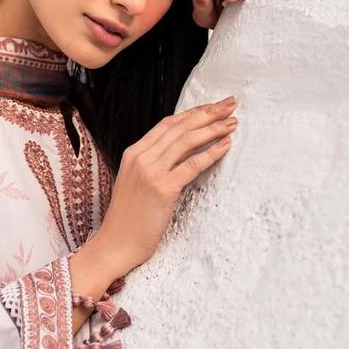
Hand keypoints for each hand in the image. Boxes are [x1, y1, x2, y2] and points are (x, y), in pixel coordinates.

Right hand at [91, 95, 238, 275]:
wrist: (116, 243)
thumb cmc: (128, 218)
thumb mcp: (135, 182)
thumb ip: (151, 164)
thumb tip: (178, 153)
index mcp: (133, 153)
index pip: (167, 124)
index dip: (192, 113)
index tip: (211, 106)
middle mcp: (141, 157)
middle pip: (179, 127)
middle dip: (207, 113)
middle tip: (229, 105)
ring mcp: (150, 172)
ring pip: (187, 141)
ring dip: (213, 129)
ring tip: (232, 123)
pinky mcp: (163, 188)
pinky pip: (192, 165)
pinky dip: (211, 152)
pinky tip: (225, 145)